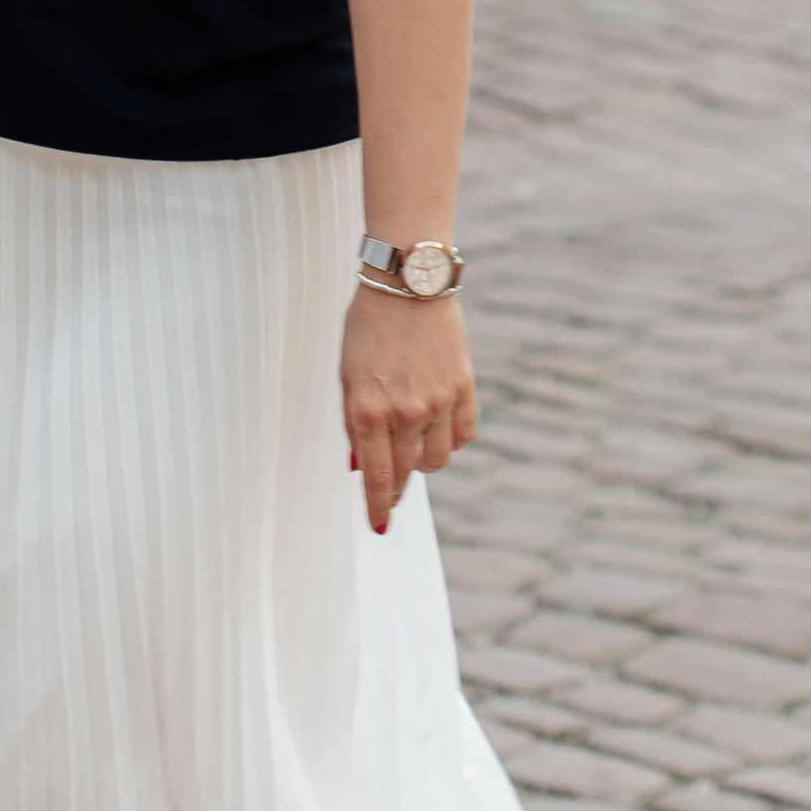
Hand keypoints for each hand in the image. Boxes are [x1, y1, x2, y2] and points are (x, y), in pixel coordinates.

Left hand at [340, 283, 477, 533]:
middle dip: (396, 488)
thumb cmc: (367, 326)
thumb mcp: (346, 375)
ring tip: (411, 446)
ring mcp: (439, 401)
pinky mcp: (464, 386)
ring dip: (422, 461)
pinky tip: (437, 429)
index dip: (377, 507)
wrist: (407, 282)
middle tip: (391, 492)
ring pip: (437, 459)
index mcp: (369, 410)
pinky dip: (450, 440)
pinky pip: (463, 435)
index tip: (379, 527)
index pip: (376, 477)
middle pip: (405, 473)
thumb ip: (353, 423)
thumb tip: (358, 466)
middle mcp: (406, 411)